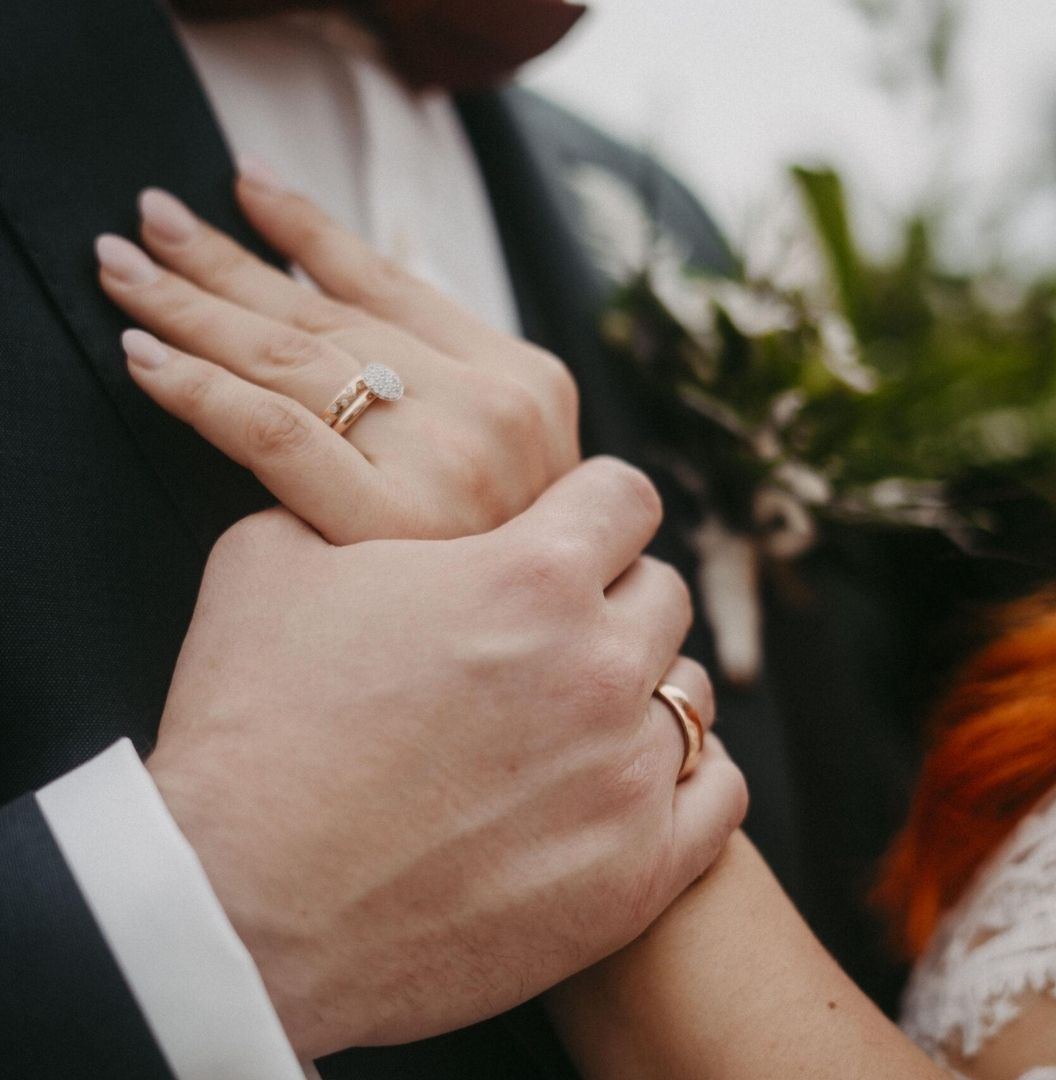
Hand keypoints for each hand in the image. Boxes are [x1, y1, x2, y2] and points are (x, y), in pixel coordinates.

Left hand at [95, 173, 578, 543]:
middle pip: (329, 316)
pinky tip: (148, 357)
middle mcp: (492, 405)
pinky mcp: (386, 519)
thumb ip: (459, 389)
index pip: (392, 283)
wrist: (542, 650)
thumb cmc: (519, 559)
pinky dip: (202, 389)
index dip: (309, 230)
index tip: (246, 189)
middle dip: (229, 261)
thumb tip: (359, 313)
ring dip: (197, 305)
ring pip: (292, 360)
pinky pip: (274, 433)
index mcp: (527, 380)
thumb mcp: (526, 462)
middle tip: (155, 220)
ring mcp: (443, 459)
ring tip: (131, 270)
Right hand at [147, 458, 747, 1059]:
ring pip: (691, 691)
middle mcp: (599, 665)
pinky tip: (626, 777)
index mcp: (530, 575)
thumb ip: (347, 505)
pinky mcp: (636, 874)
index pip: (626, 497)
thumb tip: (368, 494)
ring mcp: (626, 775)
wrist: (239, 909)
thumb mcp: (270, 563)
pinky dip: (682, 775)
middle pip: (662, 593)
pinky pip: (716, 790)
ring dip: (643, 687)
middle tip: (550, 632)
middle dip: (612, 598)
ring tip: (579, 712)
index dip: (592, 506)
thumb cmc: (249, 731)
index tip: (568, 530)